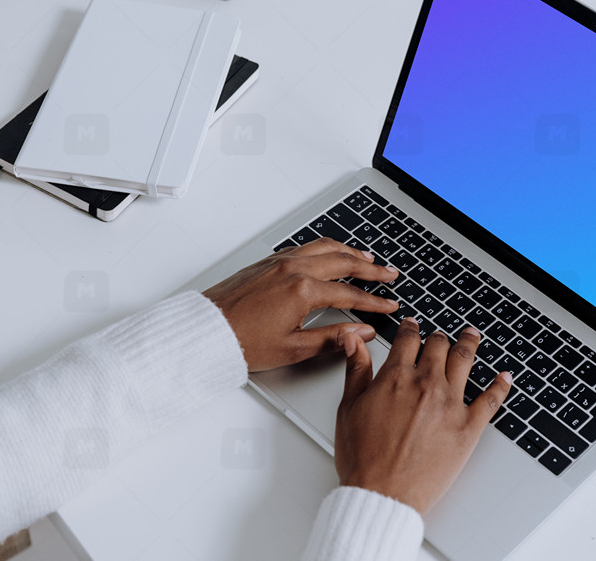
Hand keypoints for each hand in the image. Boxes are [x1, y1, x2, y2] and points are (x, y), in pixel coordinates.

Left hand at [203, 238, 398, 371]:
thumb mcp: (293, 349)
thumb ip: (332, 338)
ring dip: (350, 252)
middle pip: (343, 262)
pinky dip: (325, 248)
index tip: (389, 306)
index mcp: (303, 291)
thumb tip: (361, 333)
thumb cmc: (241, 341)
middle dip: (370, 269)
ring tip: (367, 258)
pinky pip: (305, 247)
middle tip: (389, 275)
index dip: (374, 302)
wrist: (206, 330)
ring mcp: (280, 262)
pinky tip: (330, 253)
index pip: (350, 293)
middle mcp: (293, 269)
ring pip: (325, 247)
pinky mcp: (268, 261)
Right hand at [334, 319, 512, 514]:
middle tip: (441, 336)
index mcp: (396, 377)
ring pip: (465, 361)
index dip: (411, 328)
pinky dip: (501, 385)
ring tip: (473, 336)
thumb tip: (353, 340)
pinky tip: (505, 377)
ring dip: (470, 344)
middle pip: (439, 346)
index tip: (412, 326)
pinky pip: (491, 399)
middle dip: (439, 338)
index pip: (408, 340)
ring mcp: (450, 404)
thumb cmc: (363, 458)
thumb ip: (356, 370)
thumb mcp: (349, 407)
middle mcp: (426, 384)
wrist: (383, 494)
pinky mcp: (469, 427)